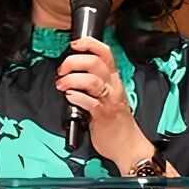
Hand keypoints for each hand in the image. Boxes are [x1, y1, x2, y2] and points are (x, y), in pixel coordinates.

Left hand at [56, 36, 152, 169]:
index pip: (105, 52)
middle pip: (94, 62)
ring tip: (61, 85)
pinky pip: (90, 102)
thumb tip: (70, 69)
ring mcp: (109, 100)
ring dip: (71, 79)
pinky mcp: (104, 115)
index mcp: (112, 78)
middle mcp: (113, 86)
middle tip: (61, 71)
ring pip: (92, 80)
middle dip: (72, 62)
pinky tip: (69, 97)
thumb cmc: (113, 119)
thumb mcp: (106, 94)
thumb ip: (92, 80)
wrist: (127, 144)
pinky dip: (77, 97)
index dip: (88, 44)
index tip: (73, 45)